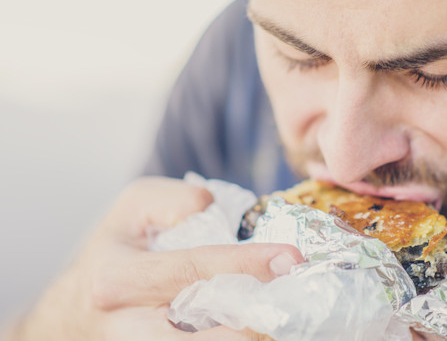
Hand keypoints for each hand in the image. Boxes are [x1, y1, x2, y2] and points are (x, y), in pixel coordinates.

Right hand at [3, 177, 302, 340]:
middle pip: (200, 337)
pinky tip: (256, 326)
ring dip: (245, 337)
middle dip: (251, 326)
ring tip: (279, 320)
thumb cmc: (115, 249)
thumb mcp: (134, 206)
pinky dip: (233, 337)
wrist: (77, 307)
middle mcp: (126, 327)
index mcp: (118, 279)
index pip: (192, 271)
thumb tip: (211, 208)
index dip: (246, 264)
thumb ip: (174, 198)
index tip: (289, 258)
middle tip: (290, 309)